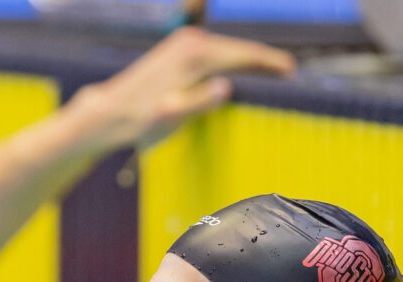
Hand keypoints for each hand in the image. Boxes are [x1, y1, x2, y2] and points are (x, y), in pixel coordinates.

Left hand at [75, 26, 295, 148]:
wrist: (109, 113)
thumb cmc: (141, 119)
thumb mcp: (171, 115)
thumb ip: (200, 101)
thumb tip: (226, 87)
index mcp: (196, 54)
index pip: (245, 54)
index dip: (271, 63)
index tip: (292, 72)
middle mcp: (192, 41)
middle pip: (240, 49)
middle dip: (265, 61)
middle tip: (290, 74)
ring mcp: (184, 43)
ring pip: (229, 50)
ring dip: (250, 61)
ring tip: (273, 74)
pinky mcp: (179, 49)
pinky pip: (217, 53)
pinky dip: (233, 61)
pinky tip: (241, 73)